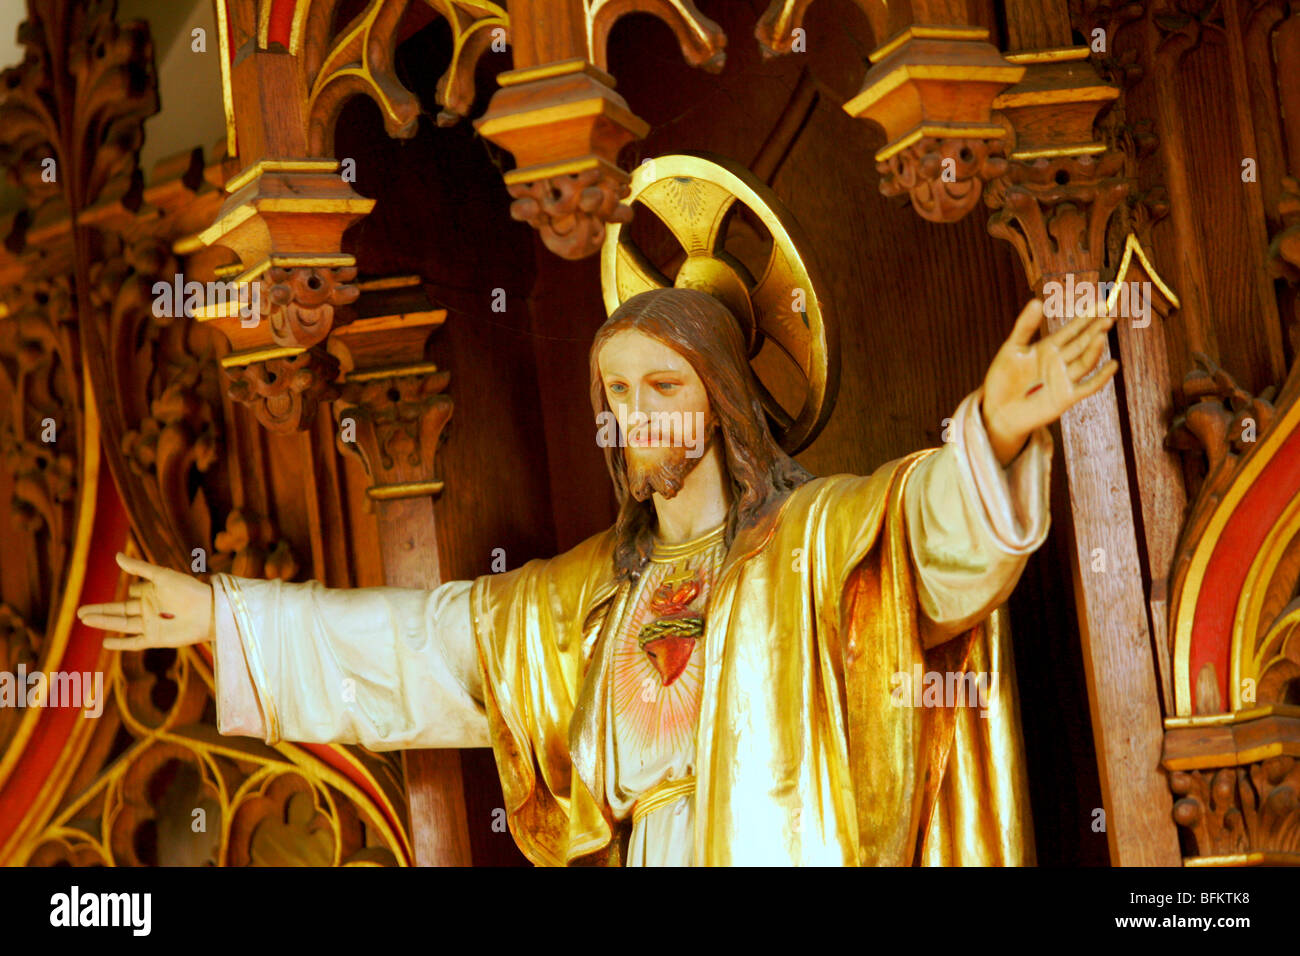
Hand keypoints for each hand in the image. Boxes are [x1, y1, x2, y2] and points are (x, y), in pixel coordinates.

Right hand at [76, 552, 214, 650]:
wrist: (210, 612)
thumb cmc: (189, 590)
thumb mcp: (162, 576)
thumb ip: (139, 568)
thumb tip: (115, 555)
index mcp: (153, 592)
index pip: (134, 592)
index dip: (133, 589)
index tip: (134, 588)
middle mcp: (150, 609)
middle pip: (119, 610)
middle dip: (100, 610)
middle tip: (79, 612)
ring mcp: (151, 624)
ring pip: (121, 624)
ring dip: (103, 622)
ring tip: (83, 620)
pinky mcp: (155, 638)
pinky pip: (134, 642)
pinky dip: (120, 644)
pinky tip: (105, 643)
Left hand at [981, 297, 1117, 465]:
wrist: (997, 411)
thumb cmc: (1002, 380)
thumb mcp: (1012, 349)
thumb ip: (1025, 327)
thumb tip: (1037, 302)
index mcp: (1048, 348)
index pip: (1072, 330)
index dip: (1086, 317)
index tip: (1100, 303)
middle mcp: (1059, 362)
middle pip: (1082, 343)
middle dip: (1095, 330)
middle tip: (1109, 315)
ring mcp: (1064, 379)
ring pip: (1085, 362)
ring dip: (1094, 349)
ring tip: (1102, 334)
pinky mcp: (1065, 397)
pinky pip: (1087, 387)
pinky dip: (1100, 377)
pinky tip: (1112, 365)